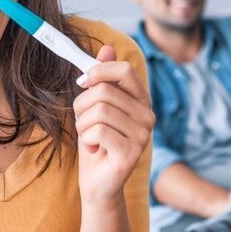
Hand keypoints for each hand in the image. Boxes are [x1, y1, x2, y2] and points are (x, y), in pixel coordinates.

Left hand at [73, 45, 154, 207]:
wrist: (97, 183)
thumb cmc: (96, 142)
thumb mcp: (95, 106)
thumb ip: (103, 78)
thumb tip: (107, 48)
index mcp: (141, 101)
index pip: (125, 70)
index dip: (99, 71)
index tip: (82, 82)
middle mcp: (148, 116)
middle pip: (105, 91)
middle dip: (82, 106)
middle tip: (84, 122)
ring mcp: (143, 135)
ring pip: (99, 111)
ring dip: (82, 125)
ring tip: (89, 138)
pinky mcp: (132, 152)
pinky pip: (98, 131)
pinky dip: (87, 140)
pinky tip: (95, 150)